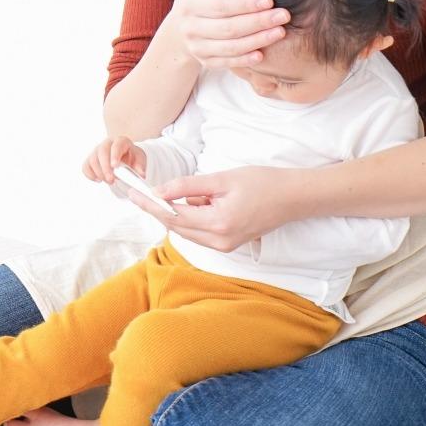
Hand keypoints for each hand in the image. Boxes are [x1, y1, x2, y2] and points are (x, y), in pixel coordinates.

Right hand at [80, 136, 146, 184]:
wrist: (126, 158)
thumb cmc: (133, 158)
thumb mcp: (140, 160)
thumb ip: (140, 166)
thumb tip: (141, 173)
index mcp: (121, 141)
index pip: (116, 145)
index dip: (114, 155)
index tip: (115, 166)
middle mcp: (107, 143)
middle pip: (102, 152)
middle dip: (105, 167)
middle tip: (111, 180)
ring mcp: (97, 150)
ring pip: (92, 159)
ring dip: (99, 173)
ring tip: (109, 181)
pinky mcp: (91, 159)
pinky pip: (85, 166)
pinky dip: (90, 174)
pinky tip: (99, 180)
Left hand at [152, 166, 301, 251]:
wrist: (293, 198)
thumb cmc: (262, 183)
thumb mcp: (222, 179)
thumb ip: (188, 186)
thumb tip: (159, 191)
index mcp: (218, 223)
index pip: (173, 216)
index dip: (150, 204)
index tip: (132, 193)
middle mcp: (219, 241)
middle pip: (176, 227)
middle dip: (157, 209)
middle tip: (139, 191)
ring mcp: (224, 246)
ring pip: (186, 230)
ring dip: (176, 212)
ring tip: (183, 191)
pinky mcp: (228, 245)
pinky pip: (199, 232)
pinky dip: (191, 217)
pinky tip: (199, 200)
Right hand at [169, 0, 289, 68]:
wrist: (180, 27)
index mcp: (189, 5)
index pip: (221, 6)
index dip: (246, 4)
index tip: (269, 1)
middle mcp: (190, 29)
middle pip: (229, 28)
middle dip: (259, 22)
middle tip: (284, 15)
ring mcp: (197, 48)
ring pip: (231, 47)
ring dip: (258, 40)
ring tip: (280, 32)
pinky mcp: (205, 61)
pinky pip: (227, 62)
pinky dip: (245, 60)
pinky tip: (262, 54)